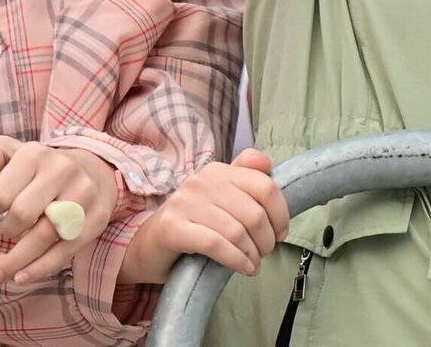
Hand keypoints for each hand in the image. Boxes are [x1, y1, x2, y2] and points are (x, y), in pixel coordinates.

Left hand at [0, 139, 118, 284]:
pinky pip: (65, 250)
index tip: (1, 206)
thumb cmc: (38, 169)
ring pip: (45, 236)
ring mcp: (84, 194)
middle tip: (6, 231)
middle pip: (22, 214)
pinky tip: (21, 277)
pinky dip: (40, 268)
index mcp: (35, 154)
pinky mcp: (97, 218)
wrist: (94, 170)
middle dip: (6, 230)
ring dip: (16, 261)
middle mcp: (63, 169)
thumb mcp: (7, 155)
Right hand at [118, 149, 288, 285]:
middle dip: (267, 239)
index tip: (282, 232)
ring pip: (237, 231)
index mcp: (218, 171)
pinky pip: (216, 245)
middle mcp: (201, 181)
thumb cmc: (193, 224)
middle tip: (266, 253)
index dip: (281, 212)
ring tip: (255, 264)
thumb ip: (244, 175)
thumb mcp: (220, 197)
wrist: (148, 247)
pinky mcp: (172, 228)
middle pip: (254, 212)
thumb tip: (267, 161)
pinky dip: (237, 260)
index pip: (265, 186)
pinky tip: (245, 269)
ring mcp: (184, 203)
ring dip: (253, 254)